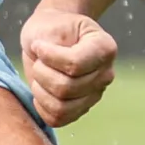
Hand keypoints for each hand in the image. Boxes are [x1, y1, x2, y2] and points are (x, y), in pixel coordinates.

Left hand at [20, 5, 118, 127]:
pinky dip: (42, 106)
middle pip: (67, 87)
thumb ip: (50, 43)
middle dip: (42, 73)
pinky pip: (58, 119)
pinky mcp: (81, 109)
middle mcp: (105, 74)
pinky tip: (40, 90)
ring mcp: (95, 94)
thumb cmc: (51, 28)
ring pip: (62, 107)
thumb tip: (47, 64)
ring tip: (38, 75)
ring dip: (40, 91)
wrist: (51, 37)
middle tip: (38, 60)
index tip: (38, 45)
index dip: (49, 57)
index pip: (75, 64)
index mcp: (105, 48)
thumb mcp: (50, 24)